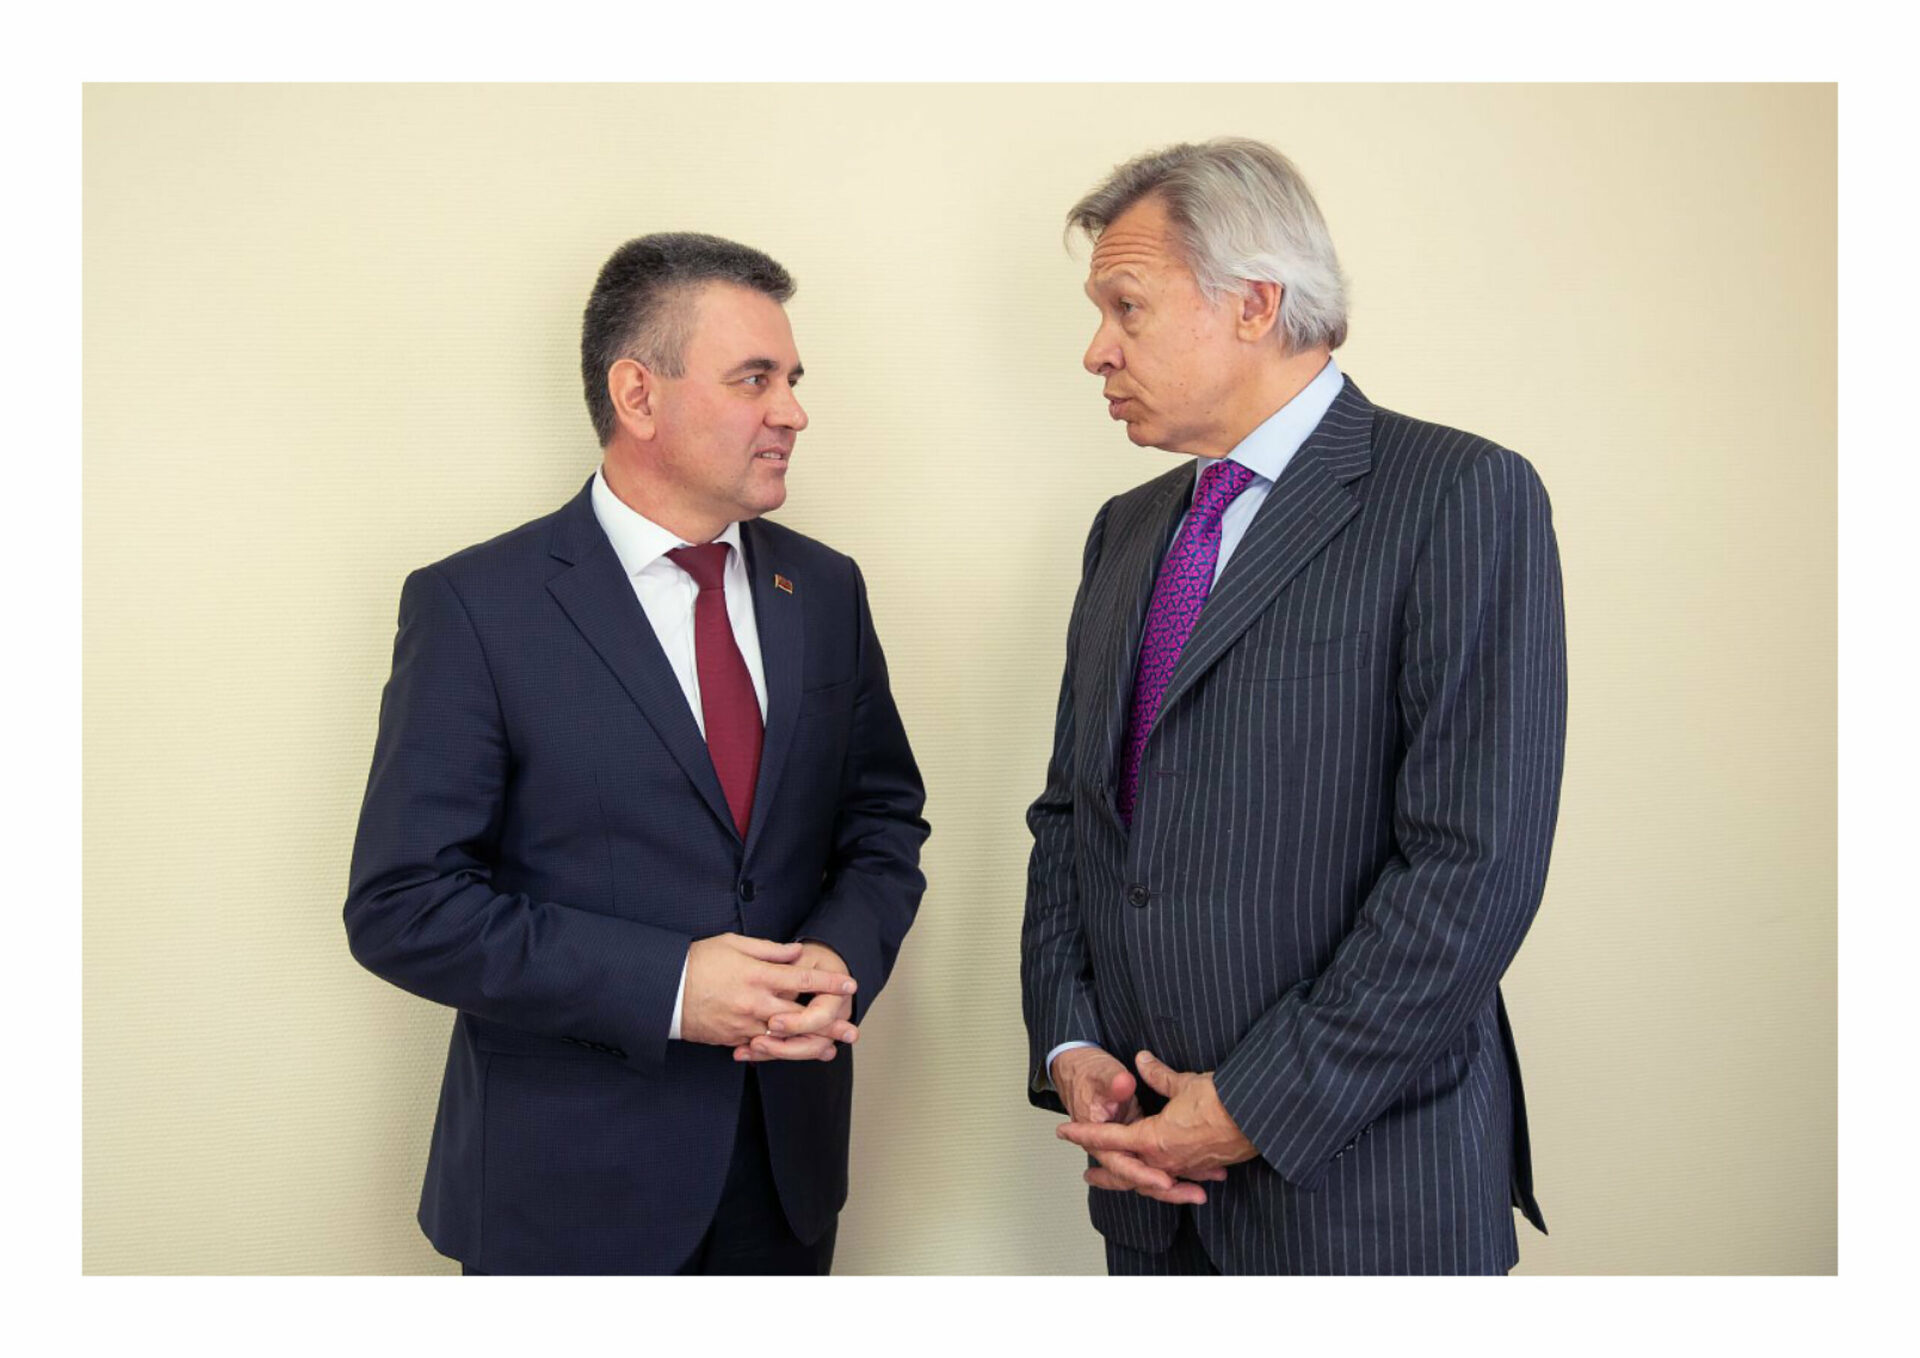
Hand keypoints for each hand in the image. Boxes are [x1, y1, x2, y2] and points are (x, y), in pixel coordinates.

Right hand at [680, 933, 855, 1048]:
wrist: (665, 990)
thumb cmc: (698, 961)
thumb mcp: (733, 944)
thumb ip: (769, 950)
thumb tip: (796, 951)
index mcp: (758, 975)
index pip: (802, 978)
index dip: (829, 981)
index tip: (850, 984)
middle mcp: (756, 1003)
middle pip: (801, 1017)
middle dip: (829, 1024)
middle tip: (852, 1031)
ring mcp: (744, 1025)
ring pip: (784, 1040)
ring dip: (809, 1046)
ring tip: (829, 1050)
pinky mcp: (732, 1039)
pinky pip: (760, 1048)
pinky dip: (778, 1052)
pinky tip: (794, 1054)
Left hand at [1056, 1050, 1255, 1191]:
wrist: (1259, 1117)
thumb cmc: (1222, 1100)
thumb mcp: (1184, 1082)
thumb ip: (1158, 1074)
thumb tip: (1141, 1061)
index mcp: (1153, 1139)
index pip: (1109, 1138)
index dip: (1084, 1133)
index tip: (1064, 1132)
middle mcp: (1166, 1159)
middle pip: (1127, 1171)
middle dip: (1106, 1173)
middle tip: (1089, 1174)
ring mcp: (1185, 1166)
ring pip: (1152, 1178)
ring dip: (1135, 1179)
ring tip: (1128, 1179)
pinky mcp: (1203, 1167)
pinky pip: (1177, 1177)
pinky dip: (1166, 1178)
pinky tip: (1167, 1177)